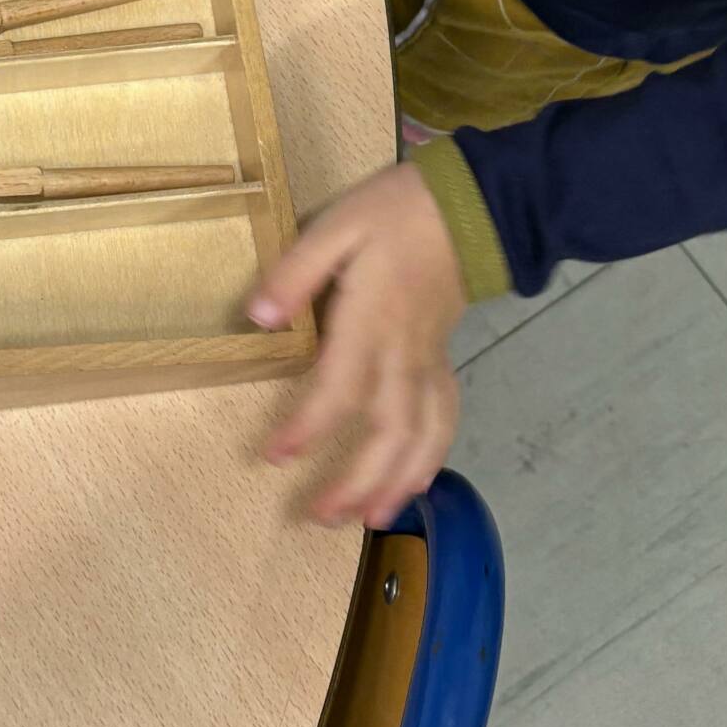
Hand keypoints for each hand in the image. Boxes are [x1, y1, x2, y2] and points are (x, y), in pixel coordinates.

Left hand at [252, 164, 465, 528]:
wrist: (468, 206)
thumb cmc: (394, 212)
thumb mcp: (335, 226)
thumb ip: (295, 274)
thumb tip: (258, 317)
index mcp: (372, 322)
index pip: (339, 389)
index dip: (309, 428)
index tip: (276, 457)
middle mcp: (404, 354)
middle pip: (388, 432)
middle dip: (358, 481)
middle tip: (323, 517)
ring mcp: (430, 361)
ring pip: (423, 436)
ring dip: (399, 483)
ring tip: (373, 520)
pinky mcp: (443, 360)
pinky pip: (444, 419)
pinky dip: (432, 457)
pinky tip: (416, 481)